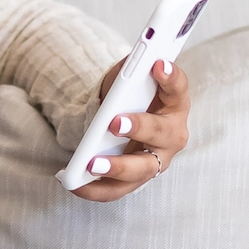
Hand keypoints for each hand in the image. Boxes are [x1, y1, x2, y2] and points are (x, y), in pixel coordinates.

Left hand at [71, 58, 190, 202]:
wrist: (123, 120)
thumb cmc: (130, 97)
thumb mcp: (128, 78)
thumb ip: (131, 70)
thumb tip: (131, 60)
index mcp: (174, 104)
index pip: (177, 88)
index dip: (170, 77)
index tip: (158, 64)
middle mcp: (171, 136)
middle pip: (161, 134)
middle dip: (138, 127)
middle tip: (114, 123)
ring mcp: (156, 161)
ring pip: (141, 169)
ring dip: (117, 168)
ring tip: (91, 164)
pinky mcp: (135, 179)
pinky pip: (116, 189)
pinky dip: (93, 188)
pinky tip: (70, 180)